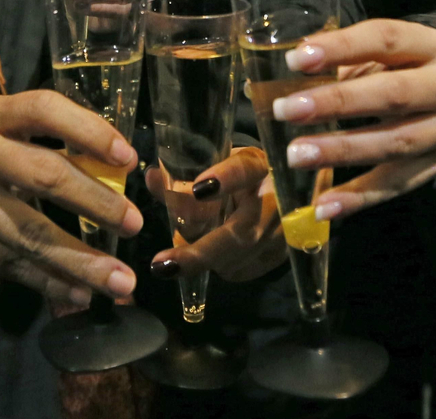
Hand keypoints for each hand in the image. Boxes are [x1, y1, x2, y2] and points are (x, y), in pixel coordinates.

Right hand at [0, 90, 142, 305]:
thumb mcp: (8, 132)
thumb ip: (55, 144)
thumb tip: (120, 172)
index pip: (43, 110)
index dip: (88, 130)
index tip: (128, 158)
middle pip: (43, 176)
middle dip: (95, 202)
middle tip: (134, 224)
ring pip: (29, 234)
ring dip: (81, 261)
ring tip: (121, 281)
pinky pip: (9, 265)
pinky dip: (49, 282)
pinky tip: (80, 294)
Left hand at [145, 147, 284, 281]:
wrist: (283, 193)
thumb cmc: (240, 175)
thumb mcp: (218, 166)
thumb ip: (185, 174)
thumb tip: (152, 177)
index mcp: (261, 165)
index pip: (247, 170)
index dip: (227, 178)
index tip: (199, 188)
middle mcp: (277, 200)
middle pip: (243, 232)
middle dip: (201, 252)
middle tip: (163, 264)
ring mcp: (283, 233)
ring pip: (237, 257)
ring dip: (202, 259)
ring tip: (175, 258)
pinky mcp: (279, 256)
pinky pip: (240, 270)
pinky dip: (216, 266)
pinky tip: (206, 254)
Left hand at [271, 19, 435, 221]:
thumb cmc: (393, 69)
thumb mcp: (372, 56)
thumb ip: (332, 66)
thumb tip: (260, 87)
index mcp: (428, 45)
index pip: (384, 39)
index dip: (341, 48)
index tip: (296, 59)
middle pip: (393, 93)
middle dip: (337, 103)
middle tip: (287, 111)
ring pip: (396, 143)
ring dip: (342, 151)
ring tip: (296, 156)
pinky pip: (397, 185)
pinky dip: (358, 197)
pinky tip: (323, 206)